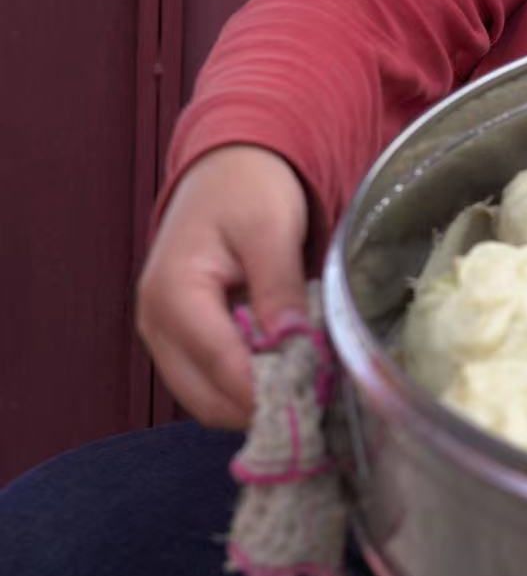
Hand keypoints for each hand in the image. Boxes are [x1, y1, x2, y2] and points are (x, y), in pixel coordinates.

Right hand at [136, 144, 311, 428]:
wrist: (226, 170)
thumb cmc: (247, 189)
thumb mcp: (271, 228)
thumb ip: (279, 286)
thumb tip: (292, 342)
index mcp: (174, 293)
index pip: (220, 364)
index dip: (267, 389)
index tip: (315, 397)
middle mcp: (157, 324)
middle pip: (207, 397)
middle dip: (262, 404)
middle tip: (320, 397)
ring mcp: (164, 337)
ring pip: (208, 399)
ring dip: (255, 400)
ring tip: (309, 385)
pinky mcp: (182, 341)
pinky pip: (212, 383)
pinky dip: (248, 387)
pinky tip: (288, 372)